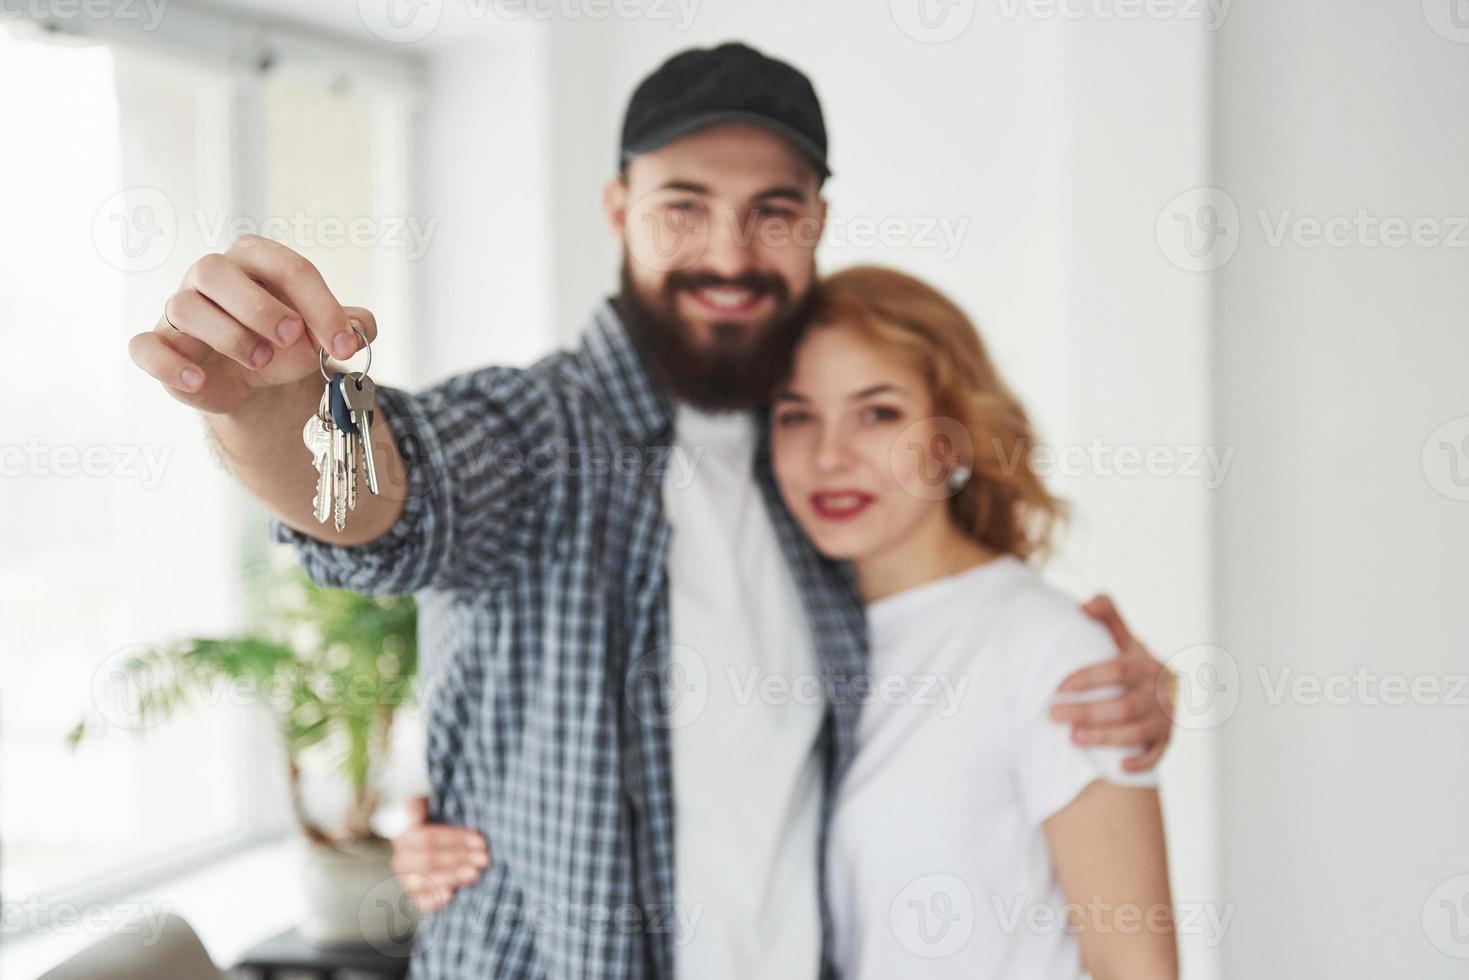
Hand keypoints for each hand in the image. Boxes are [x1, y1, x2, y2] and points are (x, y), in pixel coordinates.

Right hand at [127, 235, 376, 414]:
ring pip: (184, 307)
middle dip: (259, 307)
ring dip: (227, 335)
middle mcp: (211, 276)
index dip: (320, 306)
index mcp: (255, 261)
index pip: (285, 267)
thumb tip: (361, 327)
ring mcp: (179, 309)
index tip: (344, 346)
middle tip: (292, 338)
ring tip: (259, 360)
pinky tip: (199, 380)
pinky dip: (168, 363)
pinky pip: (145, 346)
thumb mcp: (322, 334)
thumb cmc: (286, 343)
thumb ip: (350, 326)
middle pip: (216, 270)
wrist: (253, 382)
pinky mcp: (160, 346)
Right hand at [390, 796, 490, 914]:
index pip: (428, 838)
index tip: (479, 839)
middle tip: (483, 858)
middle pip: (430, 861)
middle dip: (459, 859)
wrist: (435, 840)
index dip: (454, 839)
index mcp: (404, 835)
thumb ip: (419, 807)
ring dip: (452, 877)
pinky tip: (450, 895)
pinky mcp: (415, 897)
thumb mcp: (430, 806)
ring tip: (475, 873)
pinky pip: (419, 902)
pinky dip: (433, 900)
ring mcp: (407, 880)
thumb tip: (413, 815)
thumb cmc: (437, 820)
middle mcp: (401, 858)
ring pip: (427, 880)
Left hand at [1050, 594, 1175, 772]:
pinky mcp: (1167, 739)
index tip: (1058, 687)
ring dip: (1104, 737)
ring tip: (1072, 738)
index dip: (1087, 678)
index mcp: (1145, 664)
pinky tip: (1119, 767)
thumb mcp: (1123, 637)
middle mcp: (1159, 690)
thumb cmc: (1131, 662)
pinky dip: (1141, 762)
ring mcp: (1165, 717)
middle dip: (1087, 711)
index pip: (1117, 670)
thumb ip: (1107, 614)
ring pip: (1136, 732)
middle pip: (1123, 705)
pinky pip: (1158, 754)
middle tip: (1053, 714)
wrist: (1163, 688)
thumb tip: (1086, 606)